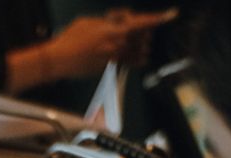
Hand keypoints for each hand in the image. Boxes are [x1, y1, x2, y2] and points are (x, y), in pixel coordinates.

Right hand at [47, 10, 171, 79]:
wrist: (58, 61)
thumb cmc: (69, 39)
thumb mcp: (89, 21)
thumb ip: (107, 22)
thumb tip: (115, 23)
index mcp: (112, 30)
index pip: (142, 23)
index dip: (158, 18)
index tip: (171, 15)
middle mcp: (116, 46)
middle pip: (142, 37)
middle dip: (142, 31)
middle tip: (131, 27)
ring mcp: (113, 59)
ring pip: (137, 51)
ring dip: (138, 45)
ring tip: (126, 41)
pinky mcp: (108, 68)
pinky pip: (127, 62)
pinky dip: (130, 56)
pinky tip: (127, 54)